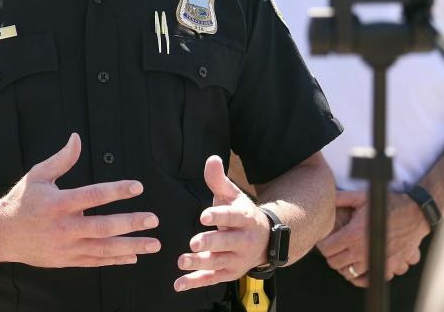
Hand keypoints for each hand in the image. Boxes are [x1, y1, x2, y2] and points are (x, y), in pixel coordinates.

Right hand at [0, 133, 160, 267]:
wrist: (1, 234)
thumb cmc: (21, 200)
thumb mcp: (38, 175)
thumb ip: (62, 159)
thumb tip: (77, 137)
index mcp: (58, 203)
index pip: (93, 195)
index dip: (117, 190)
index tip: (137, 187)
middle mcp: (63, 227)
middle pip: (103, 226)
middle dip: (131, 223)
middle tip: (153, 219)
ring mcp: (65, 247)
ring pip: (103, 249)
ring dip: (131, 247)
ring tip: (153, 244)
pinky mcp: (65, 260)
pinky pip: (95, 261)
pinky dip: (114, 260)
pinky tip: (133, 256)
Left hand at [173, 156, 269, 291]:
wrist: (265, 241)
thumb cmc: (241, 215)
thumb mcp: (233, 196)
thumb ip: (218, 180)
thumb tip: (211, 159)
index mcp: (244, 219)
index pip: (232, 216)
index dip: (218, 216)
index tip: (203, 215)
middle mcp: (243, 241)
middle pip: (226, 242)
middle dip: (210, 243)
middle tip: (193, 243)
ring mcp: (236, 259)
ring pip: (218, 263)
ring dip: (200, 263)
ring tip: (182, 261)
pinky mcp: (228, 273)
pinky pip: (211, 279)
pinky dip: (195, 282)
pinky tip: (179, 284)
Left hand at [316, 191, 428, 286]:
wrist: (415, 214)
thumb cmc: (387, 205)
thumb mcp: (362, 197)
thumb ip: (341, 199)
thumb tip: (325, 199)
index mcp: (354, 234)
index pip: (326, 249)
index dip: (323, 243)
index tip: (326, 239)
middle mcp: (364, 251)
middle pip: (335, 263)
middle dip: (331, 255)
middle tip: (334, 246)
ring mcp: (376, 261)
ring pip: (349, 274)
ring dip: (345, 265)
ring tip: (347, 254)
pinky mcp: (388, 267)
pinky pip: (368, 280)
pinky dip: (362, 275)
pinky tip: (360, 265)